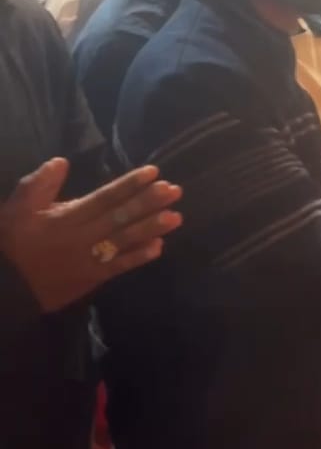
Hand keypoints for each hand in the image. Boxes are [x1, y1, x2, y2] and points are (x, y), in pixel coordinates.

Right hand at [0, 159, 182, 312]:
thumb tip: (62, 161)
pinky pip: (118, 267)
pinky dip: (138, 257)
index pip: (104, 197)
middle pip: (121, 217)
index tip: (153, 172)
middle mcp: (83, 237)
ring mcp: (89, 259)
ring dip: (151, 228)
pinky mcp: (92, 278)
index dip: (129, 185)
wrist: (5, 287)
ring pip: (124, 240)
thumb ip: (39, 184)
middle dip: (149, 203)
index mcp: (66, 217)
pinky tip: (159, 247)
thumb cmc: (12, 243)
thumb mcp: (16, 209)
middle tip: (174, 191)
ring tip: (176, 216)